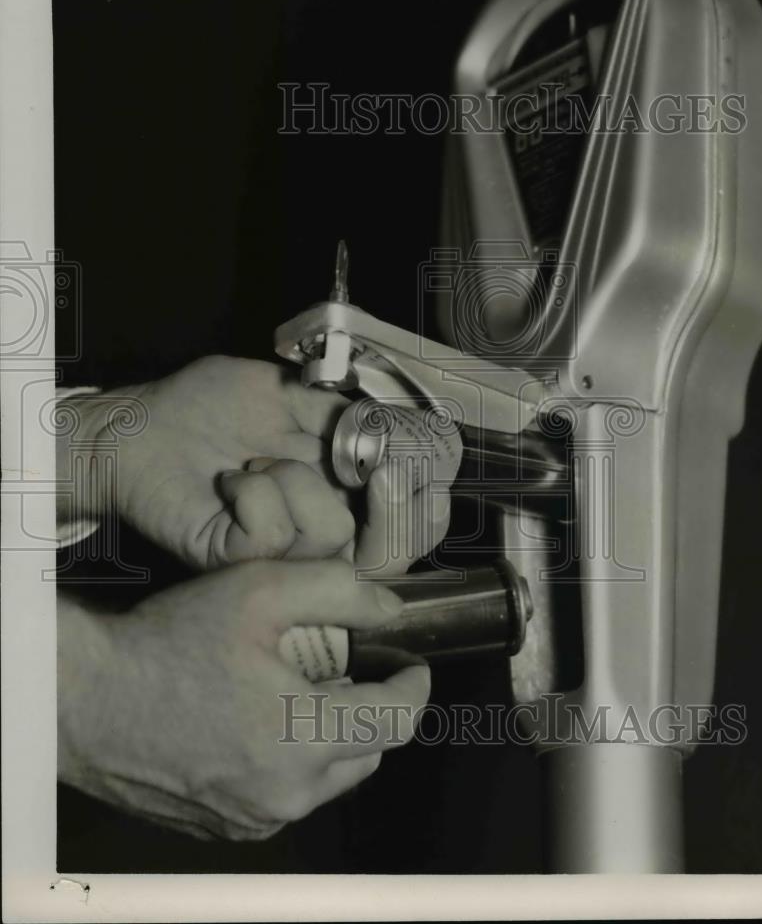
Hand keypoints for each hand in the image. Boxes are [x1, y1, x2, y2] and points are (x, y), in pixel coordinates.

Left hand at [57, 356, 452, 569]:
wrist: (142, 428)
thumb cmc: (208, 407)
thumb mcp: (289, 394)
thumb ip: (343, 413)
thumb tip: (397, 429)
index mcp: (342, 492)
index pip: (412, 518)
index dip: (428, 496)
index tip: (421, 454)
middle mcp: (322, 529)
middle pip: (392, 551)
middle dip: (390, 504)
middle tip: (367, 465)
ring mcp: (284, 550)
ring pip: (333, 532)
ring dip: (296, 478)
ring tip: (256, 463)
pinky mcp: (242, 558)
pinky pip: (275, 534)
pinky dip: (257, 493)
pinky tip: (233, 482)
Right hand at [58, 559, 430, 840]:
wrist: (86, 700)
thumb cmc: (170, 641)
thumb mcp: (258, 589)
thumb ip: (337, 590)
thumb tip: (389, 607)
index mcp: (304, 738)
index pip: (397, 721)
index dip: (413, 687)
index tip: (411, 664)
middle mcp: (287, 794)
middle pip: (369, 754)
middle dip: (371, 711)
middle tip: (347, 670)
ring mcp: (254, 818)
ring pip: (329, 779)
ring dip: (332, 739)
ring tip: (300, 694)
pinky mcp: (224, 828)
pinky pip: (285, 797)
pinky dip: (292, 763)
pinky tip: (261, 724)